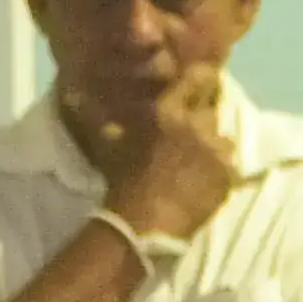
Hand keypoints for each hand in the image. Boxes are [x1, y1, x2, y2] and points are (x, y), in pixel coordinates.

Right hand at [76, 75, 243, 249]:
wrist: (145, 222)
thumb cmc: (123, 179)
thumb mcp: (108, 143)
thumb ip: (95, 115)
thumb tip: (72, 93)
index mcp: (168, 110)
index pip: (199, 79)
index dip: (204, 80)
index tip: (204, 84)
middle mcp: (196, 123)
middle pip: (213, 106)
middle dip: (207, 111)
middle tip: (196, 126)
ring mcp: (215, 149)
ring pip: (222, 136)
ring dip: (213, 144)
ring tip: (199, 158)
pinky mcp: (227, 174)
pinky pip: (230, 164)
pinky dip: (220, 169)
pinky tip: (205, 179)